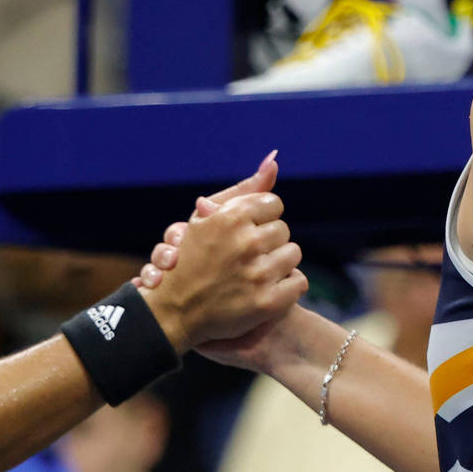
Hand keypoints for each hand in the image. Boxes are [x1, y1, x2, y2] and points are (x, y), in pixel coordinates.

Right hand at [139, 158, 305, 348]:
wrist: (173, 312)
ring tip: (256, 273)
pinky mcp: (267, 302)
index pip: (273, 205)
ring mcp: (258, 274)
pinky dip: (287, 288)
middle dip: (267, 242)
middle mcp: (247, 243)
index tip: (246, 232)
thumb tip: (274, 160)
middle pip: (283, 230)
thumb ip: (245, 190)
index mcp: (232, 217)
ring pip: (294, 255)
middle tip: (246, 256)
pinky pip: (299, 282)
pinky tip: (266, 290)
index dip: (260, 218)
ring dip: (278, 264)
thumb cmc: (190, 259)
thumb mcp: (207, 217)